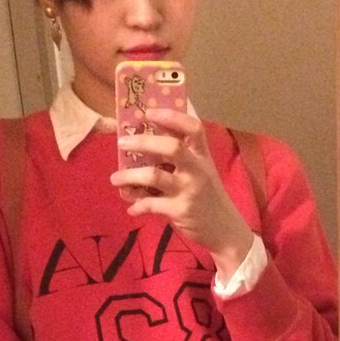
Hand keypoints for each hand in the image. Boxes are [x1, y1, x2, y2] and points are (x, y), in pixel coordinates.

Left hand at [113, 108, 253, 281]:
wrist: (224, 229)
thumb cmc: (207, 196)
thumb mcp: (202, 172)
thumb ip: (181, 158)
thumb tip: (143, 144)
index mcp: (202, 156)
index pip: (193, 128)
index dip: (171, 117)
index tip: (149, 112)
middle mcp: (197, 169)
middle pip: (171, 147)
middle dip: (143, 142)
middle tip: (121, 143)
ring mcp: (189, 190)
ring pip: (154, 176)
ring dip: (129, 176)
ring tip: (115, 178)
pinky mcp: (180, 210)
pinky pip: (151, 204)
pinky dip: (138, 205)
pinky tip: (131, 208)